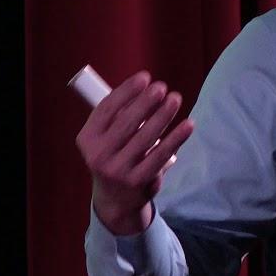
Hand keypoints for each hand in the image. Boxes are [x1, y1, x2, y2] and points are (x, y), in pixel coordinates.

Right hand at [75, 70, 194, 235]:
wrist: (116, 199)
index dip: (126, 91)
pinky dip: (175, 138)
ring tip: (175, 99)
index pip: (106, 109)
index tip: (144, 77)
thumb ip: (119, 116)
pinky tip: (188, 124)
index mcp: (87, 138)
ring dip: (162, 115)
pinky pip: (160, 155)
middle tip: (163, 87)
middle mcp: (98, 155)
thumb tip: (146, 88)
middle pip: (126, 122)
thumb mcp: (106, 138)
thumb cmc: (115, 155)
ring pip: (145, 137)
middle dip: (146, 102)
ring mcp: (117, 170)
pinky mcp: (137, 181)